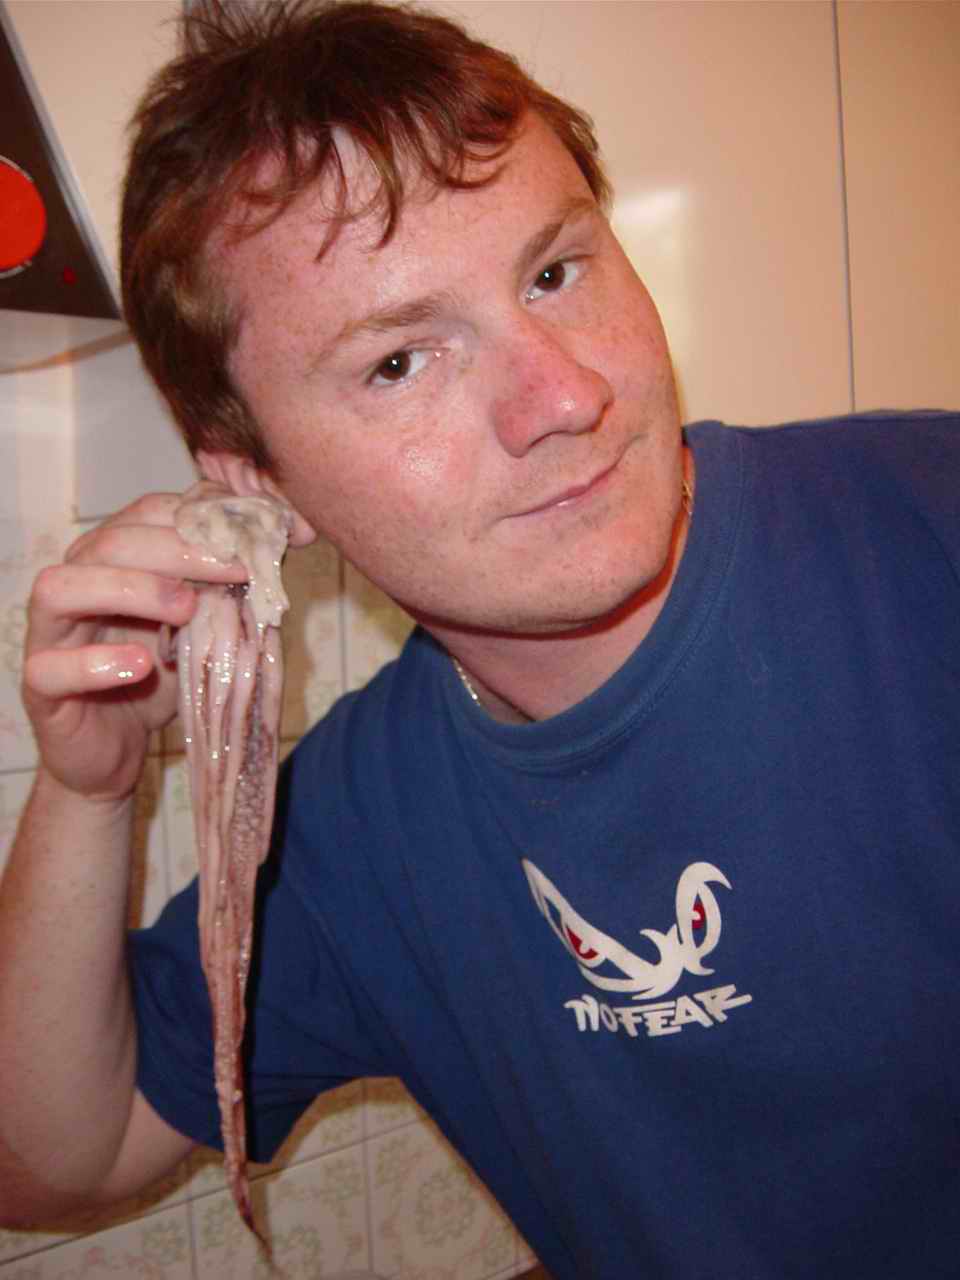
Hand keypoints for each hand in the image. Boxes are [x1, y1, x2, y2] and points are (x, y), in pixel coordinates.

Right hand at [20, 491, 245, 802]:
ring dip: (131, 589)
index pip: (144, 514)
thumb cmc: (158, 677)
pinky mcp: (40, 685)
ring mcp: (48, 633)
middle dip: (178, 549)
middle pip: (109, 542)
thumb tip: (292, 534)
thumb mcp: (202, 626)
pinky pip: (51, 667)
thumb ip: (232, 583)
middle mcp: (73, 583)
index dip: (200, 518)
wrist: (117, 748)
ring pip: (63, 587)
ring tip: (185, 609)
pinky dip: (97, 663)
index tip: (255, 537)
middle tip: (235, 568)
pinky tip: (141, 665)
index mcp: (110, 559)